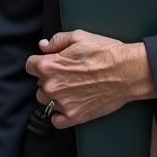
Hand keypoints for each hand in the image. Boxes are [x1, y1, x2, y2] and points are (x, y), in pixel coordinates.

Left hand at [26, 30, 155, 128]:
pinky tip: (72, 104)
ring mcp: (62, 104)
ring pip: (47, 101)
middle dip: (50, 78)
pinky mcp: (74, 117)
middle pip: (39, 84)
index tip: (50, 63)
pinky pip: (56, 120)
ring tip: (73, 88)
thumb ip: (57, 40)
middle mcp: (52, 86)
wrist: (127, 72)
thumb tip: (43, 45)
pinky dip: (61, 114)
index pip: (30, 65)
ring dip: (55, 95)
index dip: (40, 62)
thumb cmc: (106, 53)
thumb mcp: (79, 36)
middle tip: (68, 74)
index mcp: (49, 66)